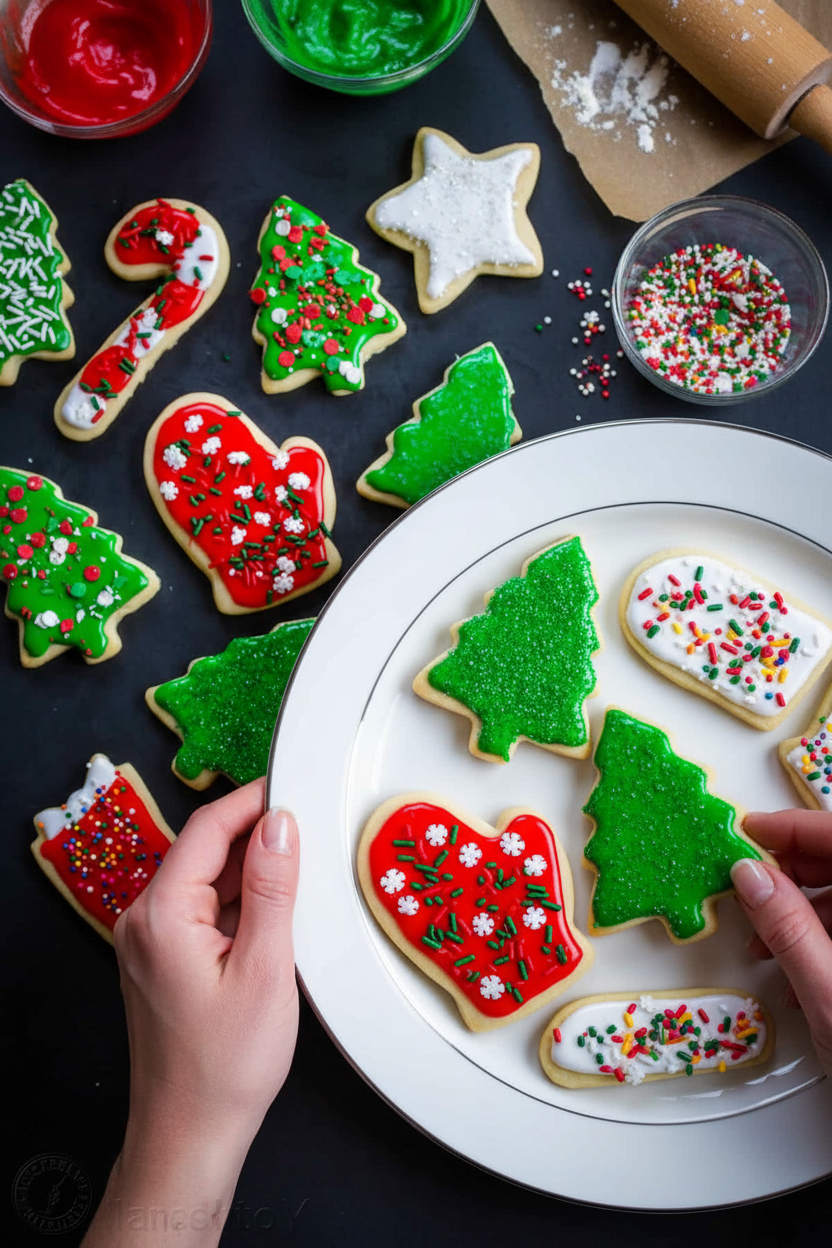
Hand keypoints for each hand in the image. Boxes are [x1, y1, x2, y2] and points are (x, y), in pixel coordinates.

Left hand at [82, 779, 299, 1246]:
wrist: (190, 1135)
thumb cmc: (225, 1066)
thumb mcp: (266, 969)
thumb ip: (274, 889)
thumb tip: (280, 824)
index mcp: (162, 913)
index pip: (209, 828)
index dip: (254, 800)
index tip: (295, 784)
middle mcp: (144, 919)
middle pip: (206, 850)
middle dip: (259, 836)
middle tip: (311, 834)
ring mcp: (150, 941)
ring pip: (207, 880)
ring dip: (252, 872)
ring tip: (301, 880)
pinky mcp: (163, 960)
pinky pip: (203, 910)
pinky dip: (240, 904)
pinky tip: (275, 916)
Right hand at [733, 808, 831, 1076]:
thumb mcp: (830, 995)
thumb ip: (789, 928)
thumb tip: (752, 877)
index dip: (794, 827)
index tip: (750, 831)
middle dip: (793, 873)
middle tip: (751, 887)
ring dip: (803, 913)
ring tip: (767, 946)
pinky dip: (824, 938)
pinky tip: (800, 972)